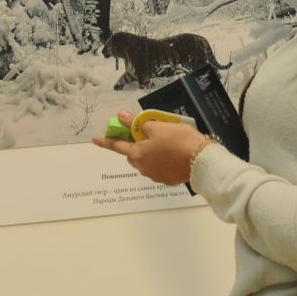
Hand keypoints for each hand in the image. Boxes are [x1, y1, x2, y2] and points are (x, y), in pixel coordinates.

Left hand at [92, 109, 212, 186]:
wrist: (202, 161)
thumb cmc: (179, 140)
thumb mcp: (158, 126)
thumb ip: (137, 122)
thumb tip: (121, 116)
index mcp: (137, 154)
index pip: (117, 146)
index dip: (106, 141)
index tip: (94, 139)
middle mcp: (143, 168)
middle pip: (133, 154)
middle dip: (135, 145)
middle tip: (146, 134)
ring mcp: (155, 176)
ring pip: (146, 162)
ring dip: (149, 153)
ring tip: (164, 143)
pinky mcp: (168, 179)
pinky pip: (159, 167)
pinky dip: (161, 160)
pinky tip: (172, 153)